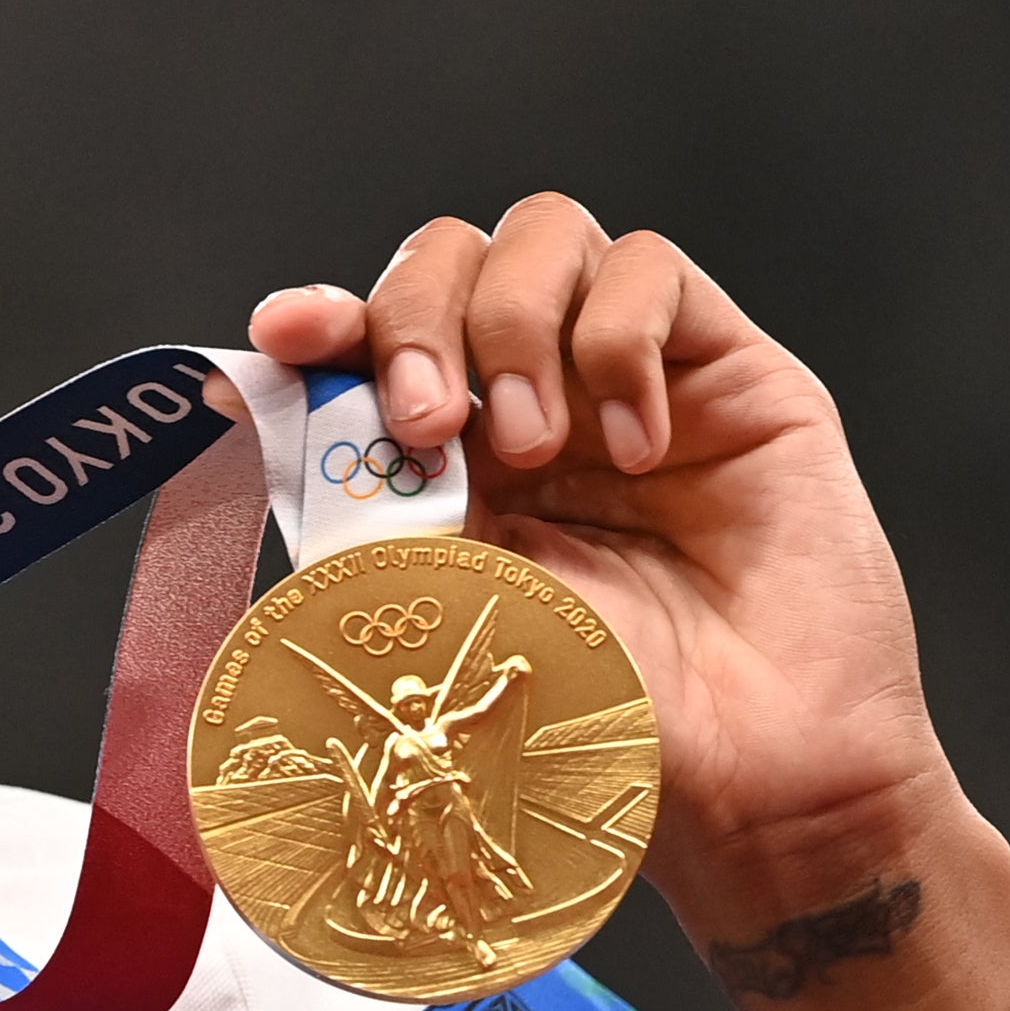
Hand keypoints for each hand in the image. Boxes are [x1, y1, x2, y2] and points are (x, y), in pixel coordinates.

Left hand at [248, 194, 1009, 1010]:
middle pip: (444, 257)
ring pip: (541, 234)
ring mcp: (623, 371)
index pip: (364, 332)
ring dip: (513, 325)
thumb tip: (255, 409)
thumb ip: (361, 498)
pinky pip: (650, 267)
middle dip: (416, 318)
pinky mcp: (724, 365)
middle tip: (430, 423)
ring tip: (536, 444)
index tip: (288, 335)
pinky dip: (620, 341)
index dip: (324, 316)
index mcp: (441, 449)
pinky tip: (638, 448)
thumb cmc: (601, 708)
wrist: (754, 776)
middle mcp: (525, 393)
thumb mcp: (440, 599)